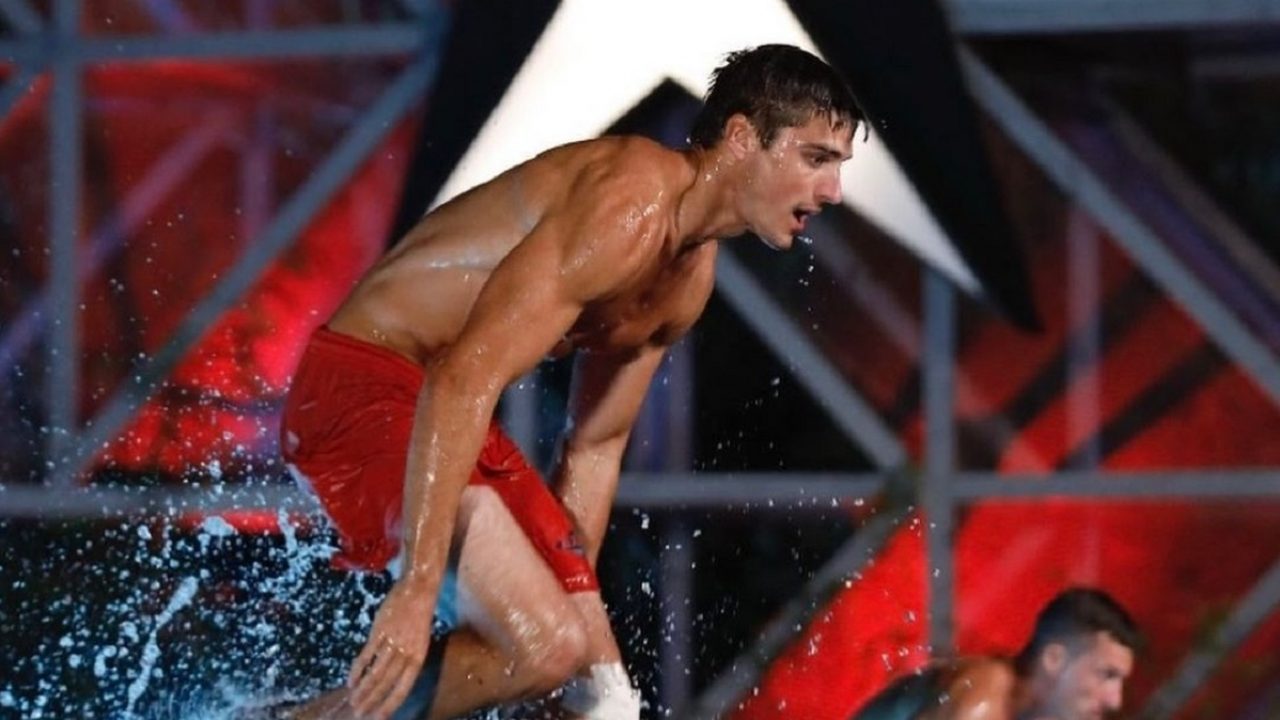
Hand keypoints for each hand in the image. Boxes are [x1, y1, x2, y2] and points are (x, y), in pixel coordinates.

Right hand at [347, 576, 435, 718]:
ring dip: (363, 689)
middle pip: (387, 683)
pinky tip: (351, 681)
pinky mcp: (380, 631)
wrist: (418, 588)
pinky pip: (366, 655)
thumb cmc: (418, 616)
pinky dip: (358, 669)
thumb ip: (405, 659)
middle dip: (372, 701)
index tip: (379, 718)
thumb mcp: (418, 641)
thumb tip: (388, 679)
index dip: (390, 704)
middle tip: (360, 714)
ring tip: (354, 702)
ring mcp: (393, 641)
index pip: (404, 688)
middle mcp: (407, 652)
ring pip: (375, 672)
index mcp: (419, 657)